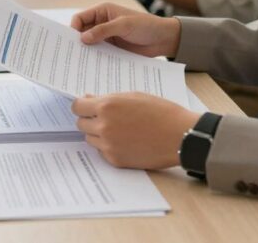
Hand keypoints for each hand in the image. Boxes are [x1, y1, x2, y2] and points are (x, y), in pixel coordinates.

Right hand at [71, 2, 180, 57]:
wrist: (164, 39)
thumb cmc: (146, 25)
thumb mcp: (124, 25)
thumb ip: (103, 30)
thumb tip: (82, 38)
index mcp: (102, 11)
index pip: (80, 18)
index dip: (73, 28)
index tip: (71, 42)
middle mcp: (101, 23)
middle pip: (81, 32)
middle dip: (77, 42)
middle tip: (71, 55)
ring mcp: (106, 37)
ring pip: (89, 44)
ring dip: (85, 52)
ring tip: (79, 63)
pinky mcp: (112, 49)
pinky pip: (99, 53)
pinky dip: (95, 58)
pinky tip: (92, 67)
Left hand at [72, 92, 199, 168]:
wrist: (180, 136)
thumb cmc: (161, 112)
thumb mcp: (133, 96)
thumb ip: (108, 98)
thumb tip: (89, 99)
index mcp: (107, 106)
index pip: (77, 107)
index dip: (81, 106)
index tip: (86, 107)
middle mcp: (104, 126)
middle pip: (81, 124)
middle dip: (90, 120)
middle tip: (106, 118)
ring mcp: (108, 145)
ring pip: (90, 139)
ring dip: (98, 133)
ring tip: (120, 129)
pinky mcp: (115, 160)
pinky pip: (102, 151)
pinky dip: (109, 146)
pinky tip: (126, 141)